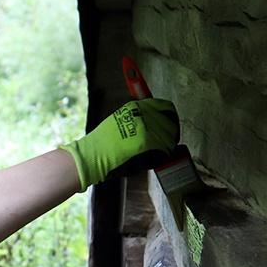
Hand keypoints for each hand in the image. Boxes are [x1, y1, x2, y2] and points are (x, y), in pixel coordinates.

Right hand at [59, 98, 178, 188]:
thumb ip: (140, 117)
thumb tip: (157, 120)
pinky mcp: (150, 144)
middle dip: (170, 136)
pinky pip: (164, 153)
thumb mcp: (122, 118)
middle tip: (164, 144)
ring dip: (164, 149)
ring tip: (152, 153)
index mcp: (139, 106)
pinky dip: (159, 158)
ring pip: (170, 140)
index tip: (170, 126)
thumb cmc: (105, 142)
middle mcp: (145, 114)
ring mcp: (148, 129)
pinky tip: (149, 159)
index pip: (167, 107)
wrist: (95, 154)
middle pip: (172, 125)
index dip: (171, 118)